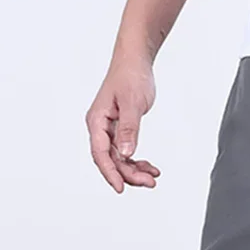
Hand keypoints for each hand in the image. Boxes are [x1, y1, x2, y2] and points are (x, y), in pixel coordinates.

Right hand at [86, 52, 159, 192]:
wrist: (135, 62)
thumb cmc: (131, 77)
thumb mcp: (132, 103)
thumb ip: (129, 129)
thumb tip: (126, 153)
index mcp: (96, 121)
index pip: (100, 153)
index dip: (110, 172)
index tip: (120, 188)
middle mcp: (99, 128)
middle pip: (110, 160)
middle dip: (129, 174)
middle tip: (150, 182)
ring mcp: (109, 130)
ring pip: (119, 159)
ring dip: (135, 170)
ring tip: (153, 177)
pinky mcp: (119, 129)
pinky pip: (126, 151)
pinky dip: (137, 161)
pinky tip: (151, 167)